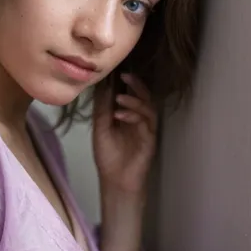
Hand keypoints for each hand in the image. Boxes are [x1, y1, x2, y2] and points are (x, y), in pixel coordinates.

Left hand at [92, 73, 157, 194]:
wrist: (115, 180)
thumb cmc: (108, 154)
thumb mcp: (100, 127)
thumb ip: (102, 107)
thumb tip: (102, 85)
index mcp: (127, 114)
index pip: (130, 92)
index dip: (126, 81)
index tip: (116, 69)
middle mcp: (139, 118)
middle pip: (144, 96)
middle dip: (136, 84)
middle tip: (125, 76)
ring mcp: (146, 128)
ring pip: (148, 107)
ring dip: (134, 101)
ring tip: (120, 98)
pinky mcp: (150, 139)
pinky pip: (147, 123)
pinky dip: (133, 116)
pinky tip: (120, 115)